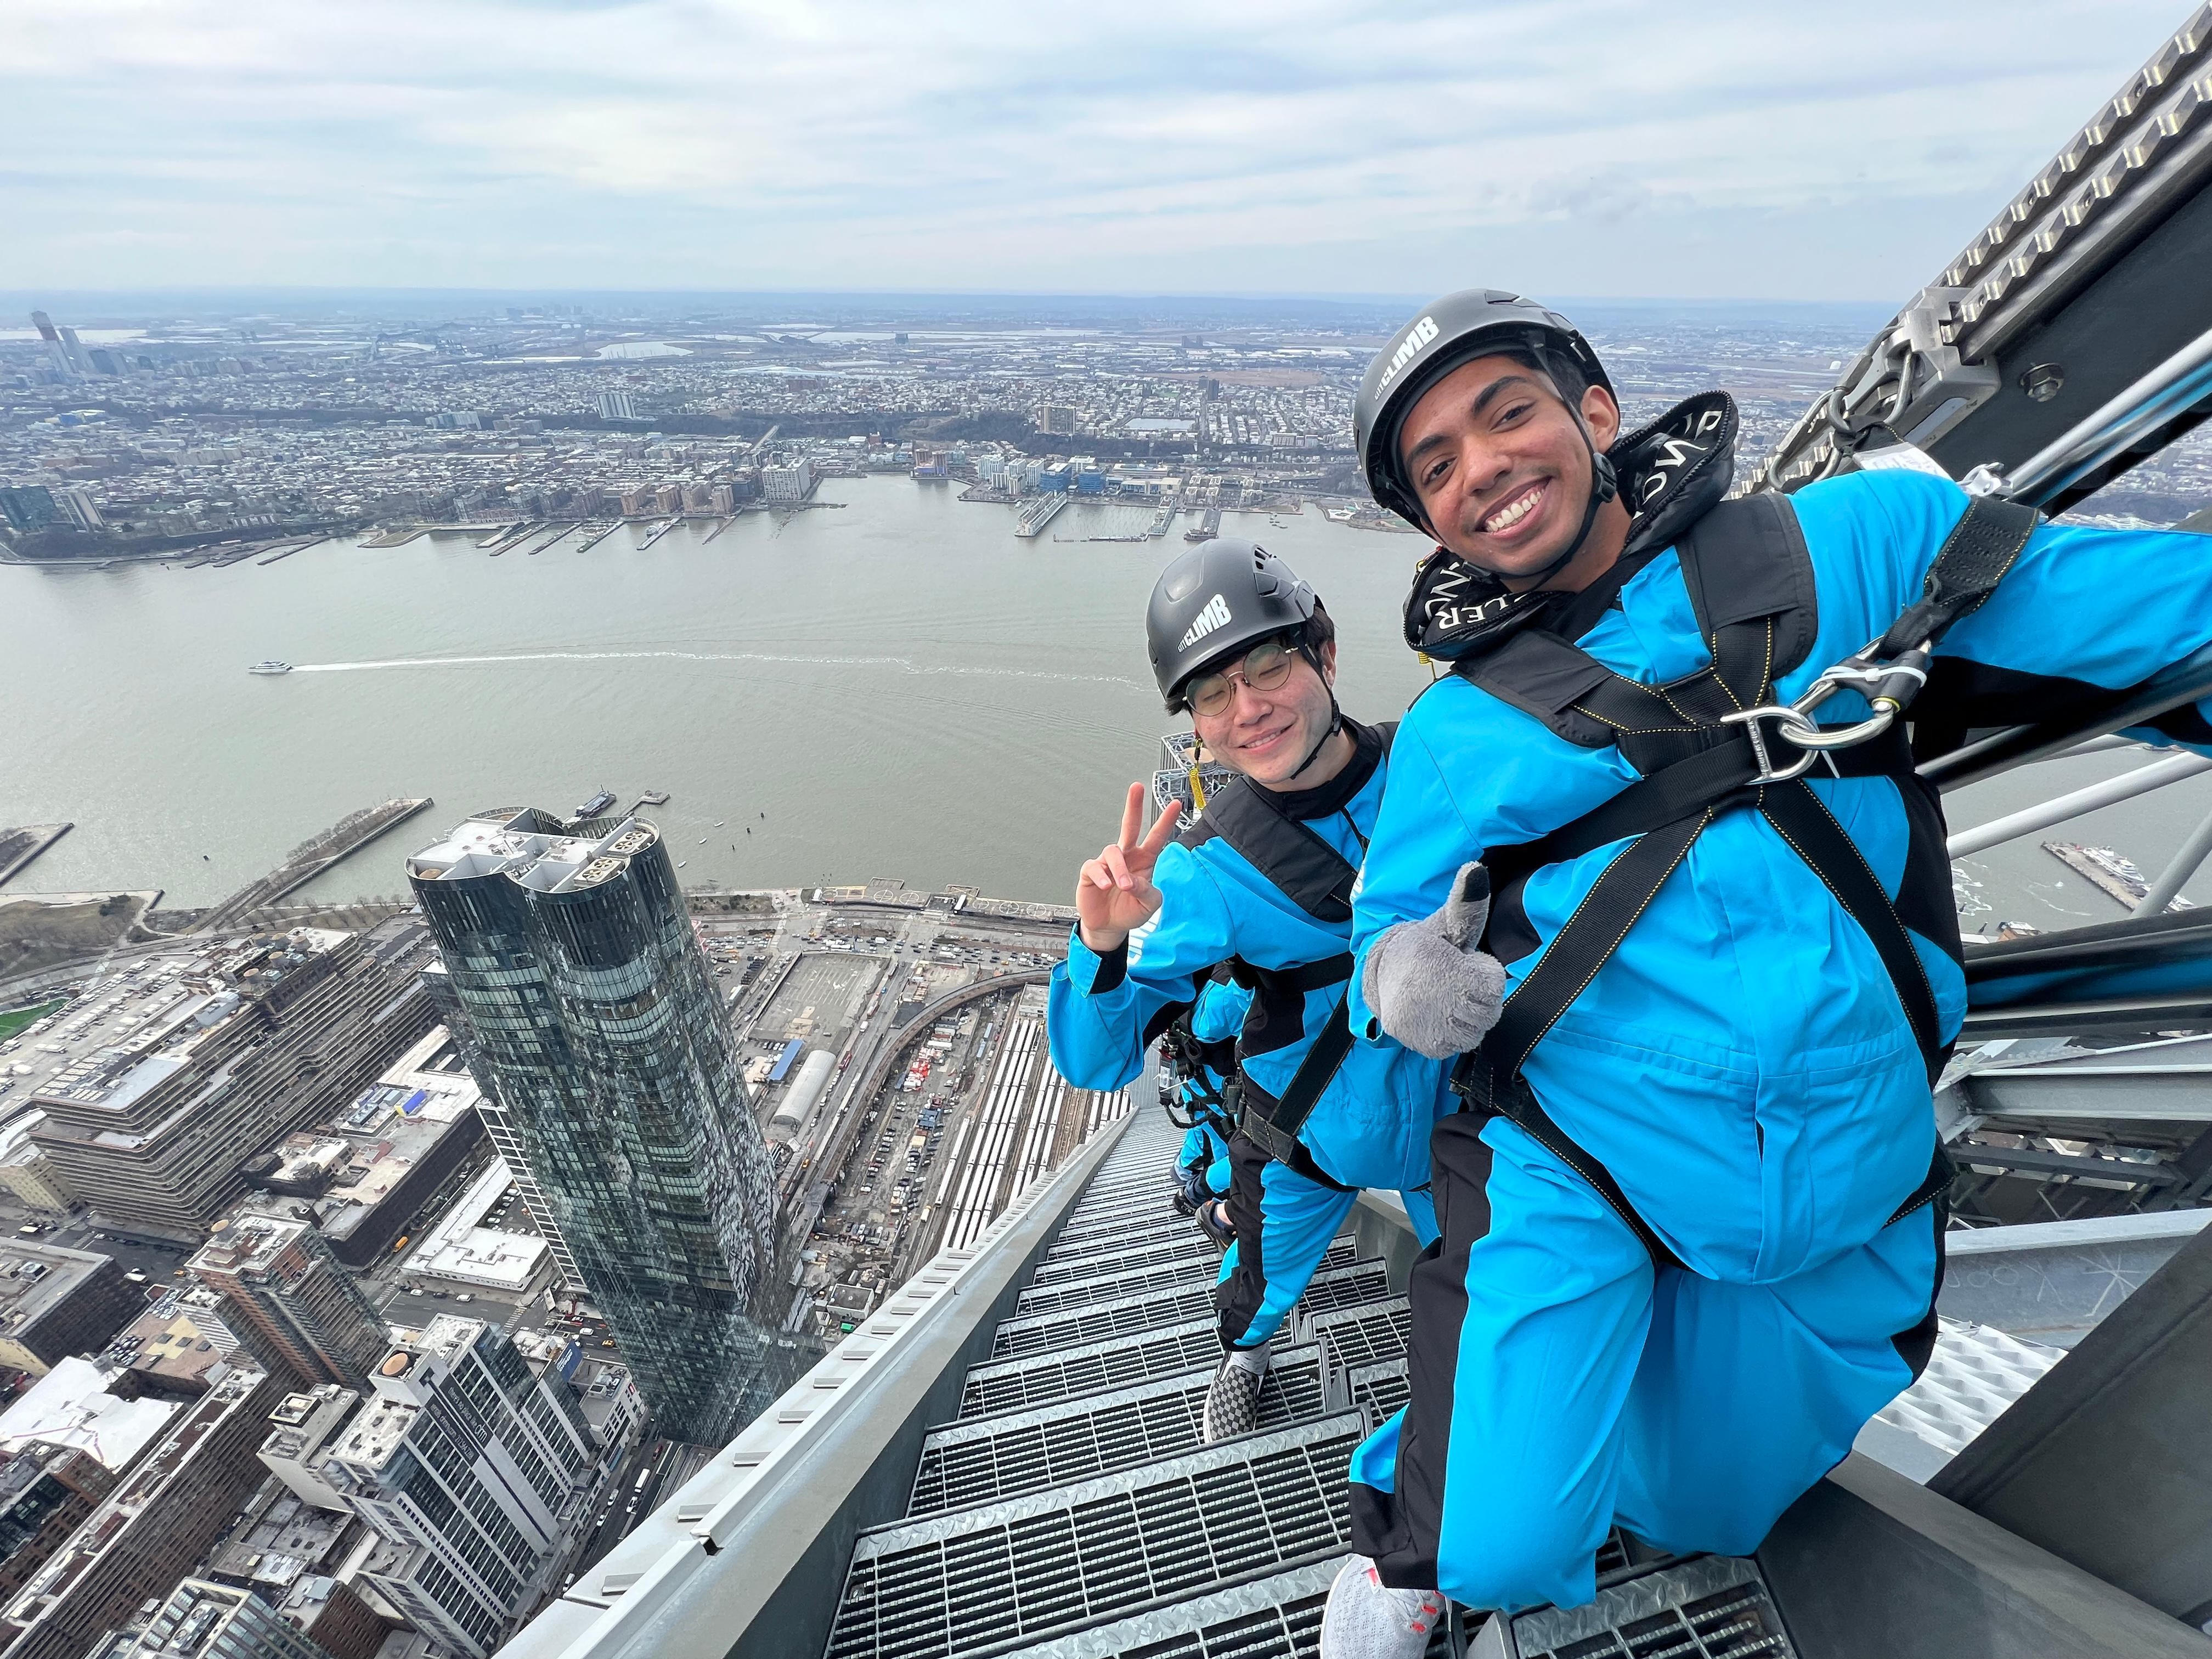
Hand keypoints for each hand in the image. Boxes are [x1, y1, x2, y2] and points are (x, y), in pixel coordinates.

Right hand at [1076, 782, 1181, 954]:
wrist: (1109, 926)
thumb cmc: (1131, 911)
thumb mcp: (1149, 905)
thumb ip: (1147, 892)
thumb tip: (1134, 881)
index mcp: (1144, 861)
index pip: (1156, 837)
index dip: (1166, 821)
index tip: (1176, 804)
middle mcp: (1126, 857)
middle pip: (1130, 826)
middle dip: (1134, 806)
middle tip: (1137, 787)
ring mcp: (1107, 863)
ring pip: (1113, 851)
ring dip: (1120, 869)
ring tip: (1124, 886)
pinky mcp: (1090, 873)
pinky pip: (1094, 867)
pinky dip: (1101, 875)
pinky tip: (1106, 886)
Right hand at [1362, 862, 1506, 1058]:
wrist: (1383, 977)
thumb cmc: (1426, 949)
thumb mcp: (1446, 924)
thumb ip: (1466, 904)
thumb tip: (1475, 869)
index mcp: (1435, 962)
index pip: (1493, 985)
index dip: (1484, 973)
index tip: (1464, 964)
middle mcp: (1426, 995)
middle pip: (1488, 1012)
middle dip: (1480, 998)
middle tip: (1459, 984)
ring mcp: (1423, 1022)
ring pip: (1475, 1033)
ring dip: (1470, 1020)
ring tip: (1450, 1001)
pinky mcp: (1421, 1043)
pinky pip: (1458, 1047)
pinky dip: (1454, 1036)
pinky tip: (1441, 1018)